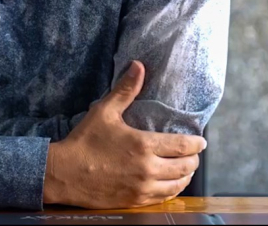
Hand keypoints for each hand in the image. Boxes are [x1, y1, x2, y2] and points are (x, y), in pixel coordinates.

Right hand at [43, 61, 205, 208]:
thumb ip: (126, 90)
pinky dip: (172, 191)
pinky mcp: (135, 201)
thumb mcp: (105, 111)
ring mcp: (142, 188)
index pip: (181, 146)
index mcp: (143, 145)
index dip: (195, 144)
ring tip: (186, 170)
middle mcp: (147, 169)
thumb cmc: (85, 140)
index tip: (201, 141)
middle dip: (193, 160)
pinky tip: (170, 185)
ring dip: (185, 177)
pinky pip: (162, 198)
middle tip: (194, 154)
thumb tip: (139, 66)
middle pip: (184, 168)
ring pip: (176, 186)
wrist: (66, 173)